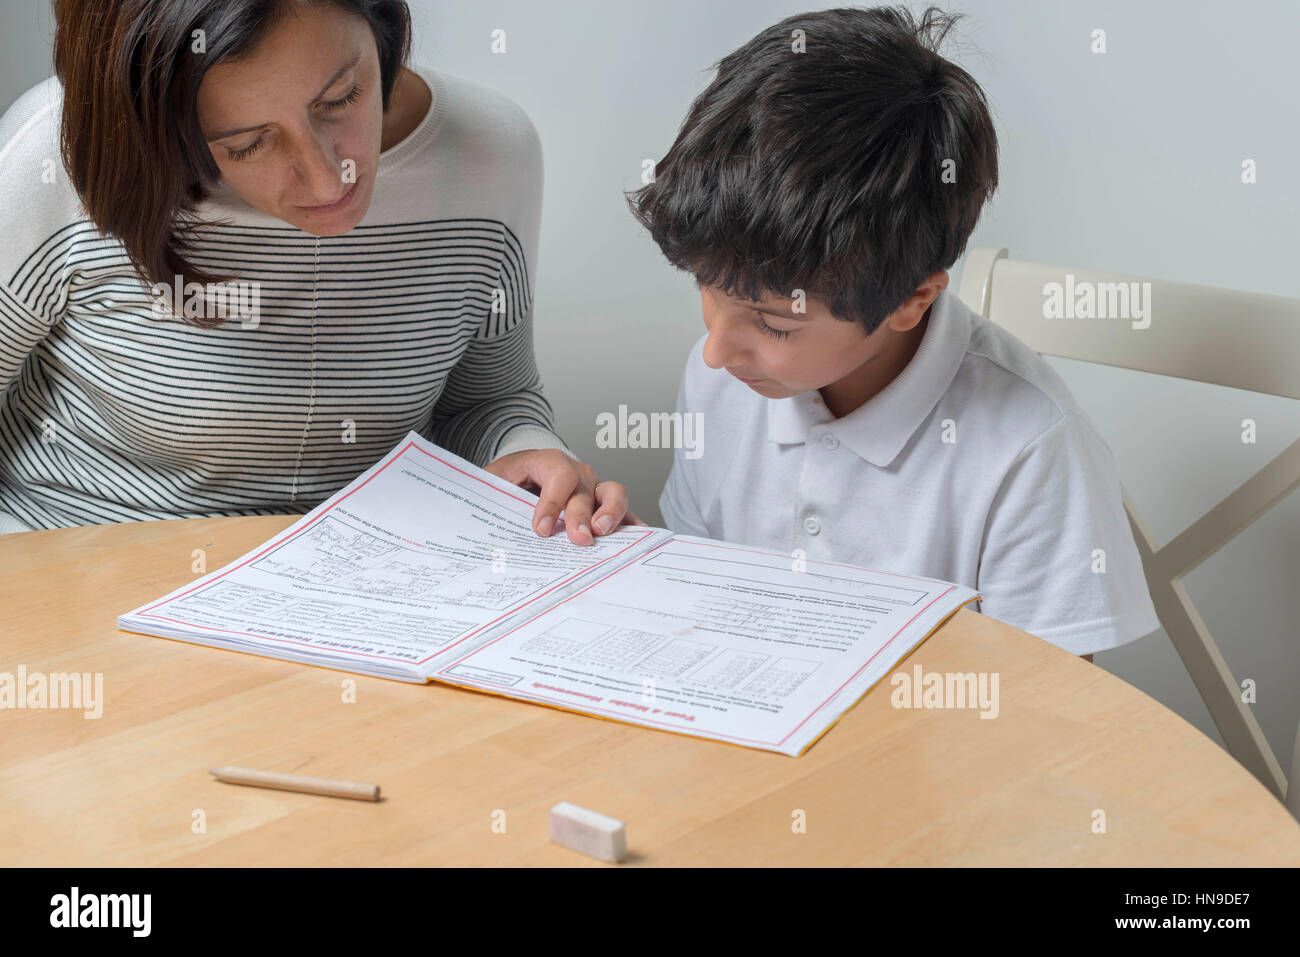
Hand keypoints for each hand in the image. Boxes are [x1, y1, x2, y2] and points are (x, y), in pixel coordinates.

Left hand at [484, 449, 644, 545]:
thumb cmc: (505, 482)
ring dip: (612, 513)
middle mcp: (576, 473)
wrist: (517, 477)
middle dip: (582, 514)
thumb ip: (491, 497)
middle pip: (585, 489)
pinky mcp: (603, 507)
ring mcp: (593, 488)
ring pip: (613, 493)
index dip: (551, 502)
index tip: (541, 529)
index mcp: (547, 462)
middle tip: (579, 538)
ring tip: (602, 533)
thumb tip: (486, 530)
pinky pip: (624, 513)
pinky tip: (637, 539)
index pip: (557, 475)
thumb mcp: (492, 484)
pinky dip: (632, 525)